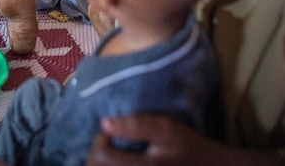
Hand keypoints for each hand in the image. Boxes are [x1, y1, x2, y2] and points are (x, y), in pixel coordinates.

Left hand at [87, 116, 284, 165]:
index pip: (100, 156)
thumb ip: (136, 125)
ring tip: (111, 156)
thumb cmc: (188, 147)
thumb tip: (104, 123)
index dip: (99, 141)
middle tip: (108, 144)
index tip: (110, 133)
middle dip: (95, 154)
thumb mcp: (167, 129)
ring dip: (100, 163)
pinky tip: (117, 164)